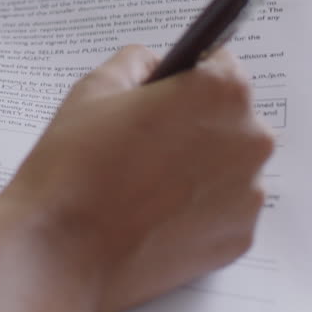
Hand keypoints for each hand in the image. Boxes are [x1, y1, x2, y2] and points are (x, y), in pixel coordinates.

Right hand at [0, 46, 272, 311]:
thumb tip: (153, 67)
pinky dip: (197, 210)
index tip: (169, 94)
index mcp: (220, 92)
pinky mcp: (238, 238)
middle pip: (230, 119)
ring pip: (228, 166)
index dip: (189, 77)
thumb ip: (135, 63)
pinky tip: (154, 213)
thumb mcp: (94, 88)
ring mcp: (248, 194)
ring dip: (198, 168)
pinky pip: (224, 210)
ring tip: (144, 182)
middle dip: (196, 125)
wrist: (63, 248)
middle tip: (145, 142)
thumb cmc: (75, 164)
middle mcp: (249, 140)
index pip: (223, 66)